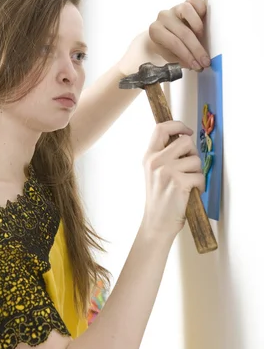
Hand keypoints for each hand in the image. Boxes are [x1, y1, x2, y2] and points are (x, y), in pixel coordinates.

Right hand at [141, 121, 204, 240]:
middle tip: (189, 168)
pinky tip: (191, 193)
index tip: (186, 132)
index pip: (161, 128)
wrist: (157, 223)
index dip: (177, 125)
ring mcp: (167, 171)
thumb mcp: (153, 173)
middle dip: (192, 154)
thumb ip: (164, 155)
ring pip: (195, 160)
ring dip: (197, 172)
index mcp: (148, 156)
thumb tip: (184, 139)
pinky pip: (200, 176)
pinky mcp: (179, 182)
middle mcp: (156, 161)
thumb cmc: (159, 199)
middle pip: (185, 141)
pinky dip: (200, 186)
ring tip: (187, 184)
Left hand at [148, 0, 209, 70]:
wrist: (166, 35)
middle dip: (196, 49)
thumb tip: (196, 66)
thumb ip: (180, 61)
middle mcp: (163, 17)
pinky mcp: (185, 2)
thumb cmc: (167, 48)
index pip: (174, 43)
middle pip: (183, 32)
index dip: (187, 55)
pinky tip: (203, 21)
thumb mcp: (169, 57)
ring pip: (187, 10)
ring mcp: (174, 8)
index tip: (197, 66)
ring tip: (202, 39)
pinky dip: (200, 10)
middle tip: (205, 61)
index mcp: (155, 31)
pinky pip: (194, 1)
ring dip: (198, 27)